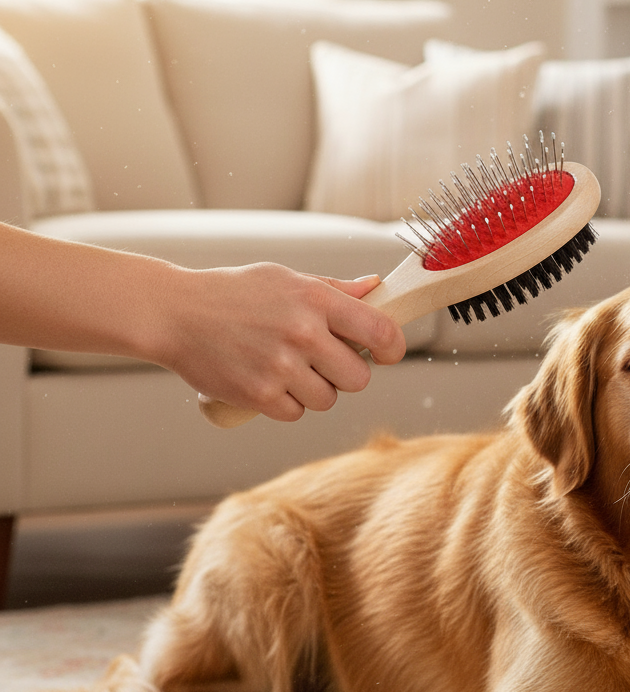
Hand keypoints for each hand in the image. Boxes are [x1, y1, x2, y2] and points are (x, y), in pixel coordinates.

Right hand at [158, 263, 405, 421]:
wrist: (174, 313)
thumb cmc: (234, 293)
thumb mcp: (286, 279)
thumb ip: (335, 289)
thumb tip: (376, 288)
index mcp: (316, 300)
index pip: (381, 331)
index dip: (392, 348)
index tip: (386, 353)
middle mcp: (303, 333)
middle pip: (359, 378)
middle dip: (347, 374)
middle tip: (325, 362)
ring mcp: (280, 367)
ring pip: (327, 399)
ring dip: (315, 390)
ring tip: (289, 368)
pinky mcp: (258, 394)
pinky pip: (295, 413)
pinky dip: (286, 403)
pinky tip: (268, 381)